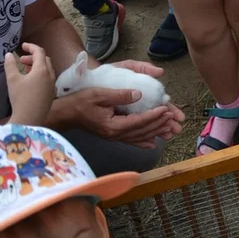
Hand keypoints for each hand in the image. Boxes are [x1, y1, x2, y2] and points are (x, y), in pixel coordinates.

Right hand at [5, 43, 55, 125]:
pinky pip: (47, 79)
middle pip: (44, 60)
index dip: (31, 47)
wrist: (29, 119)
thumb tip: (9, 54)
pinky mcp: (51, 94)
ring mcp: (52, 85)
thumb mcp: (12, 80)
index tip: (22, 46)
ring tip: (24, 70)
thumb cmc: (20, 98)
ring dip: (36, 66)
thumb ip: (10, 65)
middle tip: (21, 61)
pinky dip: (40, 75)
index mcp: (42, 70)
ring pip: (47, 70)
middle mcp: (50, 75)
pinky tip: (30, 82)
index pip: (39, 52)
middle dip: (33, 57)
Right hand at [63, 88, 183, 148]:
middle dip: (159, 124)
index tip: (166, 108)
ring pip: (139, 137)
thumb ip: (120, 95)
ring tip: (169, 128)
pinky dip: (142, 142)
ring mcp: (114, 137)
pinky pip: (131, 140)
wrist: (66, 113)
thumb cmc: (81, 101)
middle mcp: (115, 134)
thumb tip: (139, 94)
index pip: (139, 121)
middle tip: (172, 116)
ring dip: (155, 132)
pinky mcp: (112, 135)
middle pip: (142, 131)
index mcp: (113, 125)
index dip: (154, 115)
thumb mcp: (99, 94)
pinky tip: (152, 144)